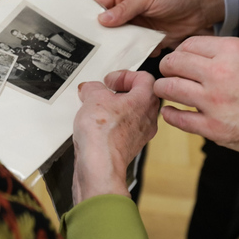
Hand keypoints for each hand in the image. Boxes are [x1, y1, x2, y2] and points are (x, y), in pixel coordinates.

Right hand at [72, 70, 159, 203]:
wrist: (99, 164)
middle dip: (120, 92)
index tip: (110, 81)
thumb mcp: (93, 96)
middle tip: (104, 93)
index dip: (124, 75)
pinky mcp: (129, 147)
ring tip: (97, 109)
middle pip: (139, 97)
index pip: (144, 77)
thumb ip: (93, 88)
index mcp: (146, 100)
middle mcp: (148, 118)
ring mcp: (140, 135)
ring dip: (115, 109)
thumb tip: (90, 89)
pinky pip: (123, 129)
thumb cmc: (103, 133)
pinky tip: (96, 126)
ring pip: (131, 114)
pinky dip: (112, 125)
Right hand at [95, 0, 224, 52]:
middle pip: (108, 26)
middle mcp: (128, 11)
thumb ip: (124, 8)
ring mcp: (139, 26)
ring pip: (121, 40)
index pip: (99, 5)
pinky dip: (136, 53)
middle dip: (103, 36)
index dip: (90, 16)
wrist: (203, 6)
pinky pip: (137, 49)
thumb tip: (103, 20)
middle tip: (94, 47)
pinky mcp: (150, 39)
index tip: (81, 30)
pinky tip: (132, 58)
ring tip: (111, 56)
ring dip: (119, 46)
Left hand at [155, 36, 238, 158]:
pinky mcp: (213, 128)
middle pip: (173, 64)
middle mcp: (218, 73)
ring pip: (169, 88)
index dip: (179, 51)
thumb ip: (238, 49)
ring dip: (163, 89)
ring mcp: (213, 102)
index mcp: (232, 52)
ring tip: (164, 90)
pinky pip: (178, 118)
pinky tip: (171, 112)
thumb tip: (218, 48)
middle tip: (166, 73)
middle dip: (166, 68)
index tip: (178, 59)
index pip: (188, 45)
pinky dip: (171, 114)